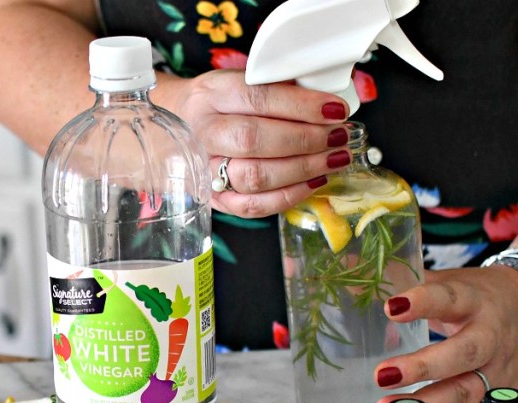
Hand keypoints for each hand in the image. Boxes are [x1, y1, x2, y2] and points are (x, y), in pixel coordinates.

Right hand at [156, 70, 352, 217]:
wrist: (179, 126)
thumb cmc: (221, 103)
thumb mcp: (242, 81)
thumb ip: (279, 89)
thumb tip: (329, 105)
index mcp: (212, 93)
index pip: (258, 98)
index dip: (302, 106)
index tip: (335, 110)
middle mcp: (203, 131)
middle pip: (253, 139)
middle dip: (306, 140)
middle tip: (338, 137)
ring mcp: (204, 168)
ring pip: (254, 176)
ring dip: (303, 170)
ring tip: (334, 159)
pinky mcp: (213, 198)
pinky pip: (251, 206)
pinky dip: (287, 197)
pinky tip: (313, 182)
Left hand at [371, 265, 517, 402]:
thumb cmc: (480, 296)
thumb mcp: (450, 280)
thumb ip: (403, 277)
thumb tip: (349, 267)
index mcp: (476, 300)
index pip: (451, 298)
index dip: (423, 302)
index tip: (390, 307)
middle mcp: (492, 336)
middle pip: (464, 353)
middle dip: (423, 367)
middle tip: (382, 374)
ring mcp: (499, 370)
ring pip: (468, 392)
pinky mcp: (497, 396)